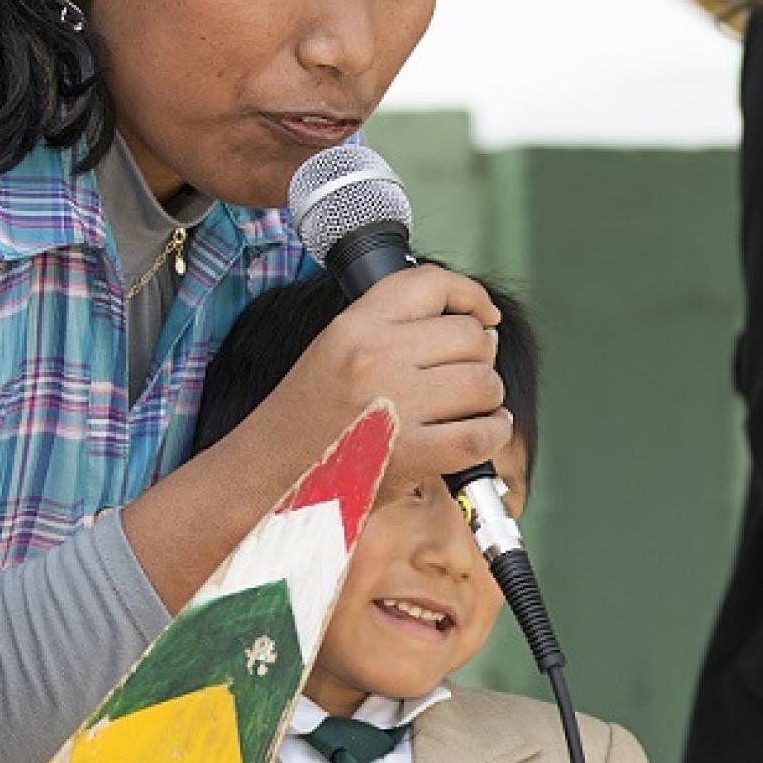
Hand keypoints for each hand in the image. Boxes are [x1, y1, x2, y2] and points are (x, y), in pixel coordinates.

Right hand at [266, 264, 511, 487]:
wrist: (269, 479)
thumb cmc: (306, 421)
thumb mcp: (335, 351)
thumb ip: (393, 331)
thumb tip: (477, 327)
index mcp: (355, 326)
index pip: (431, 283)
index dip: (470, 294)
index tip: (484, 313)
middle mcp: (375, 357)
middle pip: (469, 336)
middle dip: (479, 358)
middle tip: (462, 380)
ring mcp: (394, 404)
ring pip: (483, 381)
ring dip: (487, 398)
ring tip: (468, 410)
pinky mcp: (410, 454)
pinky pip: (482, 433)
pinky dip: (493, 433)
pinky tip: (482, 434)